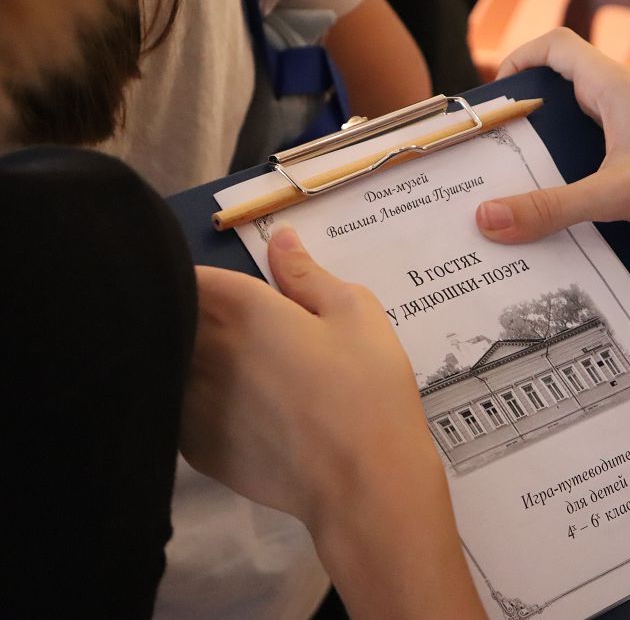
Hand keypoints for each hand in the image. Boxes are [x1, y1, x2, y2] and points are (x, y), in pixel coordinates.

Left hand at [183, 226, 485, 618]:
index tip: (235, 290)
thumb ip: (307, 273)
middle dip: (198, 315)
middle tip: (247, 332)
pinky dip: (201, 404)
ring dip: (195, 360)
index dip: (207, 278)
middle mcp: (197, 349)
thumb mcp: (355, 314)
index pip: (187, 273)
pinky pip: (182, 410)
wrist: (363, 482)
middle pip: (172, 317)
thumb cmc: (366, 388)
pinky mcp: (193, 448)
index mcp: (235, 307)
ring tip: (246, 375)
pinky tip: (243, 415)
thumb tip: (279, 237)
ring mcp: (188, 403)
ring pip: (173, 364)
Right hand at [477, 29, 629, 308]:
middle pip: (562, 92)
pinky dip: (577, 180)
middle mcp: (625, 102)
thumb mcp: (615, 192)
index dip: (522, 59)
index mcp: (614, 87)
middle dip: (527, 118)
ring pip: (581, 132)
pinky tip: (563, 213)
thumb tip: (488, 219)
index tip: (495, 98)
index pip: (557, 46)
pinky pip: (601, 162)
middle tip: (495, 153)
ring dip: (552, 155)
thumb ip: (551, 207)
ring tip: (518, 188)